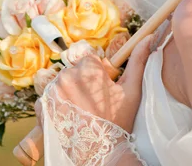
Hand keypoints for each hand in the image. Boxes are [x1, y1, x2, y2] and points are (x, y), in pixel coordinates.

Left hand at [36, 35, 153, 133]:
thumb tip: (148, 37)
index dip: (96, 73)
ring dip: (69, 91)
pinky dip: (55, 103)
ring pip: (62, 81)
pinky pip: (46, 96)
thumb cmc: (119, 122)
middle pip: (74, 69)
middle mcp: (68, 75)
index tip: (102, 88)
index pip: (88, 59)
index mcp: (88, 68)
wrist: (101, 153)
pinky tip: (68, 115)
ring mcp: (53, 91)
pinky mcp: (43, 106)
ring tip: (81, 110)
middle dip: (82, 81)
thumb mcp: (132, 90)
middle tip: (93, 102)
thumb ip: (138, 60)